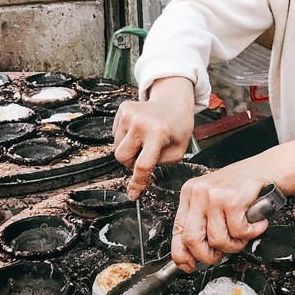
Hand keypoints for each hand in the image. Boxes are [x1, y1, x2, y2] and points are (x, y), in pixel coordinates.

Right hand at [113, 78, 194, 198]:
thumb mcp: (179, 149)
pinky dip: (125, 137)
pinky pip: (115, 134)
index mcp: (158, 133)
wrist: (173, 101)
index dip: (137, 182)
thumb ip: (161, 164)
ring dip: (129, 149)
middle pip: (122, 157)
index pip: (142, 164)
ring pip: (117, 146)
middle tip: (144, 155)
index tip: (133, 194)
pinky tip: (139, 131)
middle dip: (130, 162)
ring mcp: (129, 114)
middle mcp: (141, 122)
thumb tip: (139, 175)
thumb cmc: (178, 126)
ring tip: (144, 140)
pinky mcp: (123, 109)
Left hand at [171, 168, 269, 270]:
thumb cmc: (240, 187)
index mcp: (189, 194)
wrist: (265, 168)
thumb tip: (192, 257)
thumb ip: (202, 224)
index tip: (189, 266)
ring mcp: (214, 196)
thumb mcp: (213, 201)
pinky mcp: (232, 199)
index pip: (177, 231)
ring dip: (235, 244)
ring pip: (218, 240)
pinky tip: (255, 223)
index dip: (183, 255)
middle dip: (209, 255)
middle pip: (192, 240)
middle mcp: (198, 193)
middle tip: (222, 252)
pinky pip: (238, 232)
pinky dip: (251, 233)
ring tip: (244, 232)